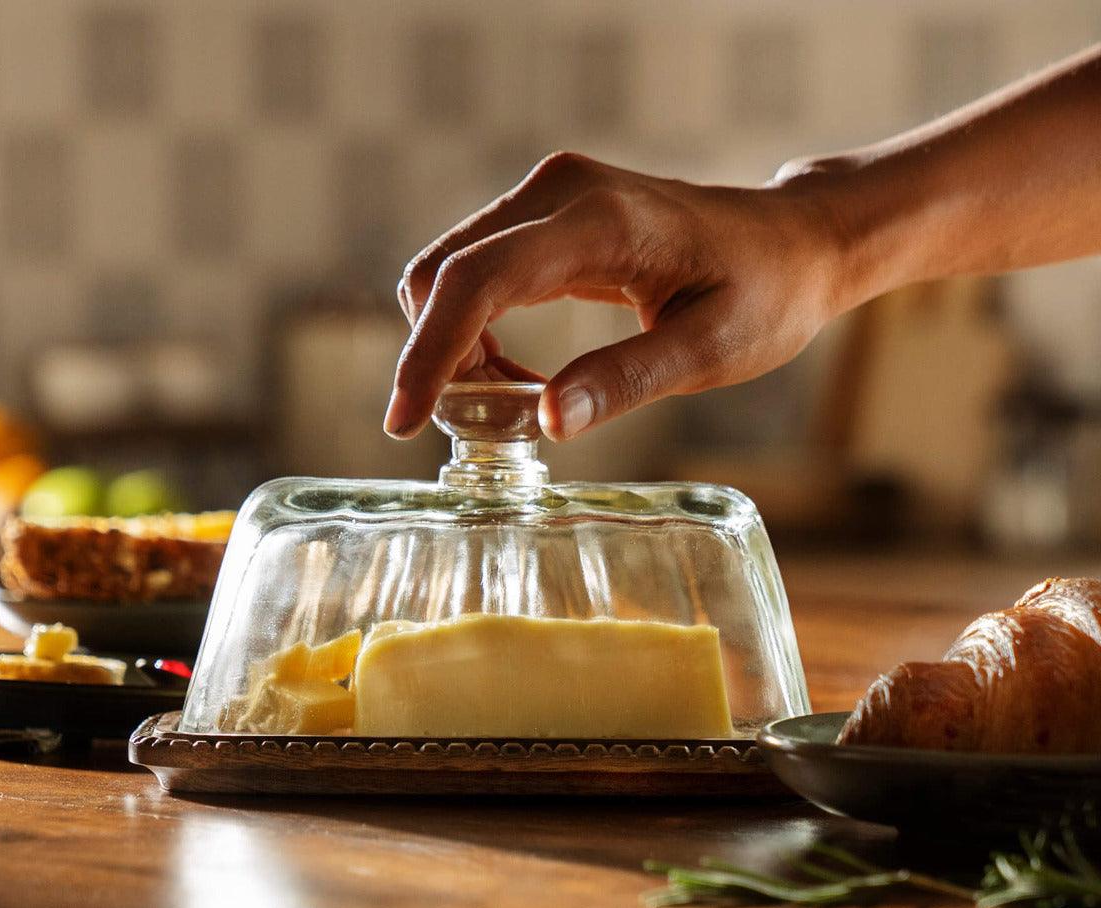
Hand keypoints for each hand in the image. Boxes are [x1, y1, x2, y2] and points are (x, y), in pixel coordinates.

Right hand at [387, 151, 846, 439]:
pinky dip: (475, 329)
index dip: (430, 355)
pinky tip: (519, 373)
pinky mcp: (548, 216)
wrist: (794, 244)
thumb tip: (542, 423)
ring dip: (455, 346)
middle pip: (443, 273)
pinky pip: (478, 273)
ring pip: (450, 274)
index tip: (404, 422)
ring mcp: (550, 196)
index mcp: (599, 221)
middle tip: (484, 426)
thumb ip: (626, 381)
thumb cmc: (765, 295)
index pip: (478, 281)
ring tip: (511, 402)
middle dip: (437, 356)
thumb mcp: (711, 350)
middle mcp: (559, 191)